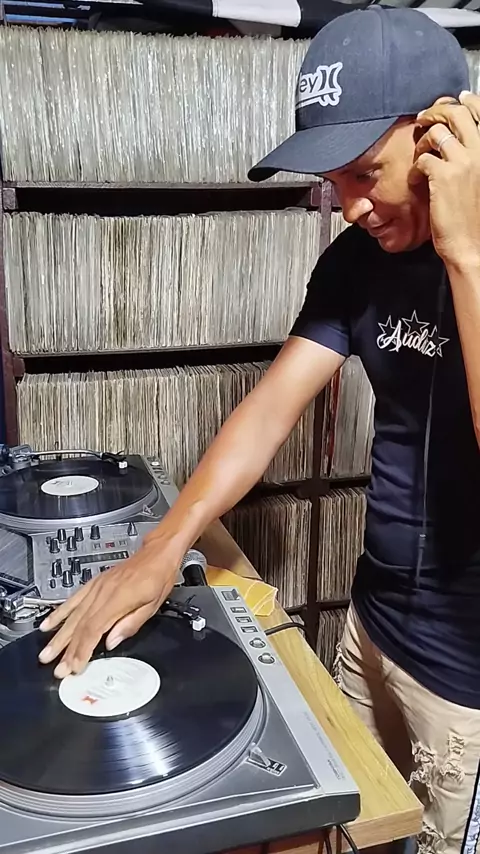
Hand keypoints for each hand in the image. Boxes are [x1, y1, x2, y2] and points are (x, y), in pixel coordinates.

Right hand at [38, 537, 181, 677]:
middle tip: (57, 669)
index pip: (93, 629)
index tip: (75, 667)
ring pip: (73, 615)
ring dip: (58, 636)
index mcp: (118, 599)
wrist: (156, 554)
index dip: (82, 650)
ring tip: (46, 653)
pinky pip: (73, 600)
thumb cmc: (158, 577)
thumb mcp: (152, 605)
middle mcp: (103, 593)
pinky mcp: (94, 584)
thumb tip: (111, 642)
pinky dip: (59, 613)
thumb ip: (130, 624)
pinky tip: (48, 624)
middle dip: (66, 650)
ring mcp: (96, 588)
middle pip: (79, 625)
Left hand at [413, 91, 479, 267]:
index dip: (465, 102)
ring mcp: (463, 162)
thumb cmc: (475, 218)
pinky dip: (416, 166)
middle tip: (423, 118)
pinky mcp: (443, 177)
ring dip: (423, 139)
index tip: (454, 101)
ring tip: (419, 150)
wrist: (472, 245)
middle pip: (457, 113)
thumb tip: (460, 140)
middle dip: (437, 111)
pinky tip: (417, 178)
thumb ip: (474, 158)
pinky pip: (423, 158)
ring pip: (437, 132)